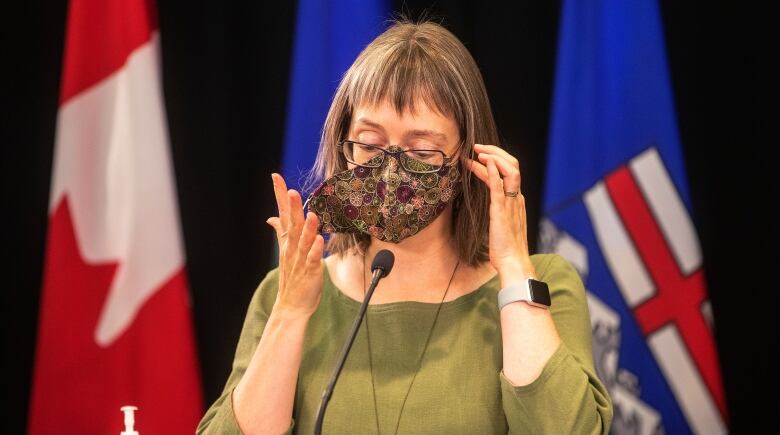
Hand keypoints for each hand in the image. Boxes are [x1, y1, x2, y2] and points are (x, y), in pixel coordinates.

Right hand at [266, 173, 324, 317]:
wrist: (292, 306)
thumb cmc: (293, 278)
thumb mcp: (285, 251)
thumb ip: (281, 232)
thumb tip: (271, 218)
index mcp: (288, 241)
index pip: (282, 214)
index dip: (279, 196)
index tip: (275, 177)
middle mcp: (292, 248)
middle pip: (292, 224)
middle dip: (291, 207)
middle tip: (290, 190)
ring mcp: (300, 260)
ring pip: (303, 240)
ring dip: (307, 227)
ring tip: (310, 213)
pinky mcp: (310, 272)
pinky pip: (313, 259)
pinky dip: (316, 250)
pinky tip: (320, 240)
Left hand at [466, 144, 535, 283]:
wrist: (513, 262)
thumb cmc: (505, 247)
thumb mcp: (501, 223)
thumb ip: (498, 209)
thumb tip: (487, 201)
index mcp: (517, 200)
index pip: (509, 171)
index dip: (494, 160)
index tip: (479, 155)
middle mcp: (517, 198)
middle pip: (512, 165)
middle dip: (494, 152)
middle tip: (477, 147)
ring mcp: (511, 203)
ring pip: (509, 171)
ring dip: (493, 157)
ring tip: (477, 152)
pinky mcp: (502, 211)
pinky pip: (500, 187)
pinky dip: (493, 173)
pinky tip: (484, 163)